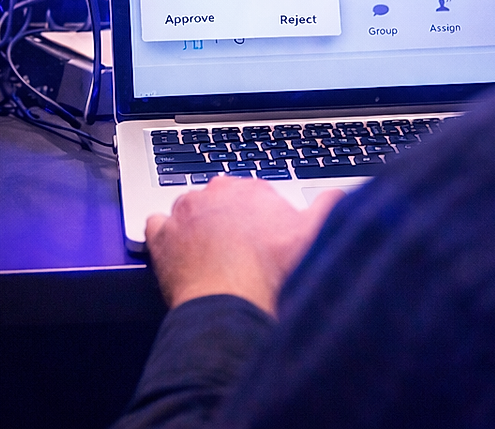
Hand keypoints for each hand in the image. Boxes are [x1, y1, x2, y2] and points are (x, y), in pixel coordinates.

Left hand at [146, 178, 342, 315]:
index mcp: (253, 188)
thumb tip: (337, 192)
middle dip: (227, 217)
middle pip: (221, 198)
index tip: (260, 237)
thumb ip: (329, 205)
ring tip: (208, 252)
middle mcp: (217, 191)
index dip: (258, 217)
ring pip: (189, 208)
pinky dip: (164, 235)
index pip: (253, 194)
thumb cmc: (273, 272)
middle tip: (237, 248)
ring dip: (196, 224)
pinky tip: (175, 250)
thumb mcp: (315, 233)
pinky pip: (157, 225)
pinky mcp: (161, 235)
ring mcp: (185, 211)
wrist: (232, 304)